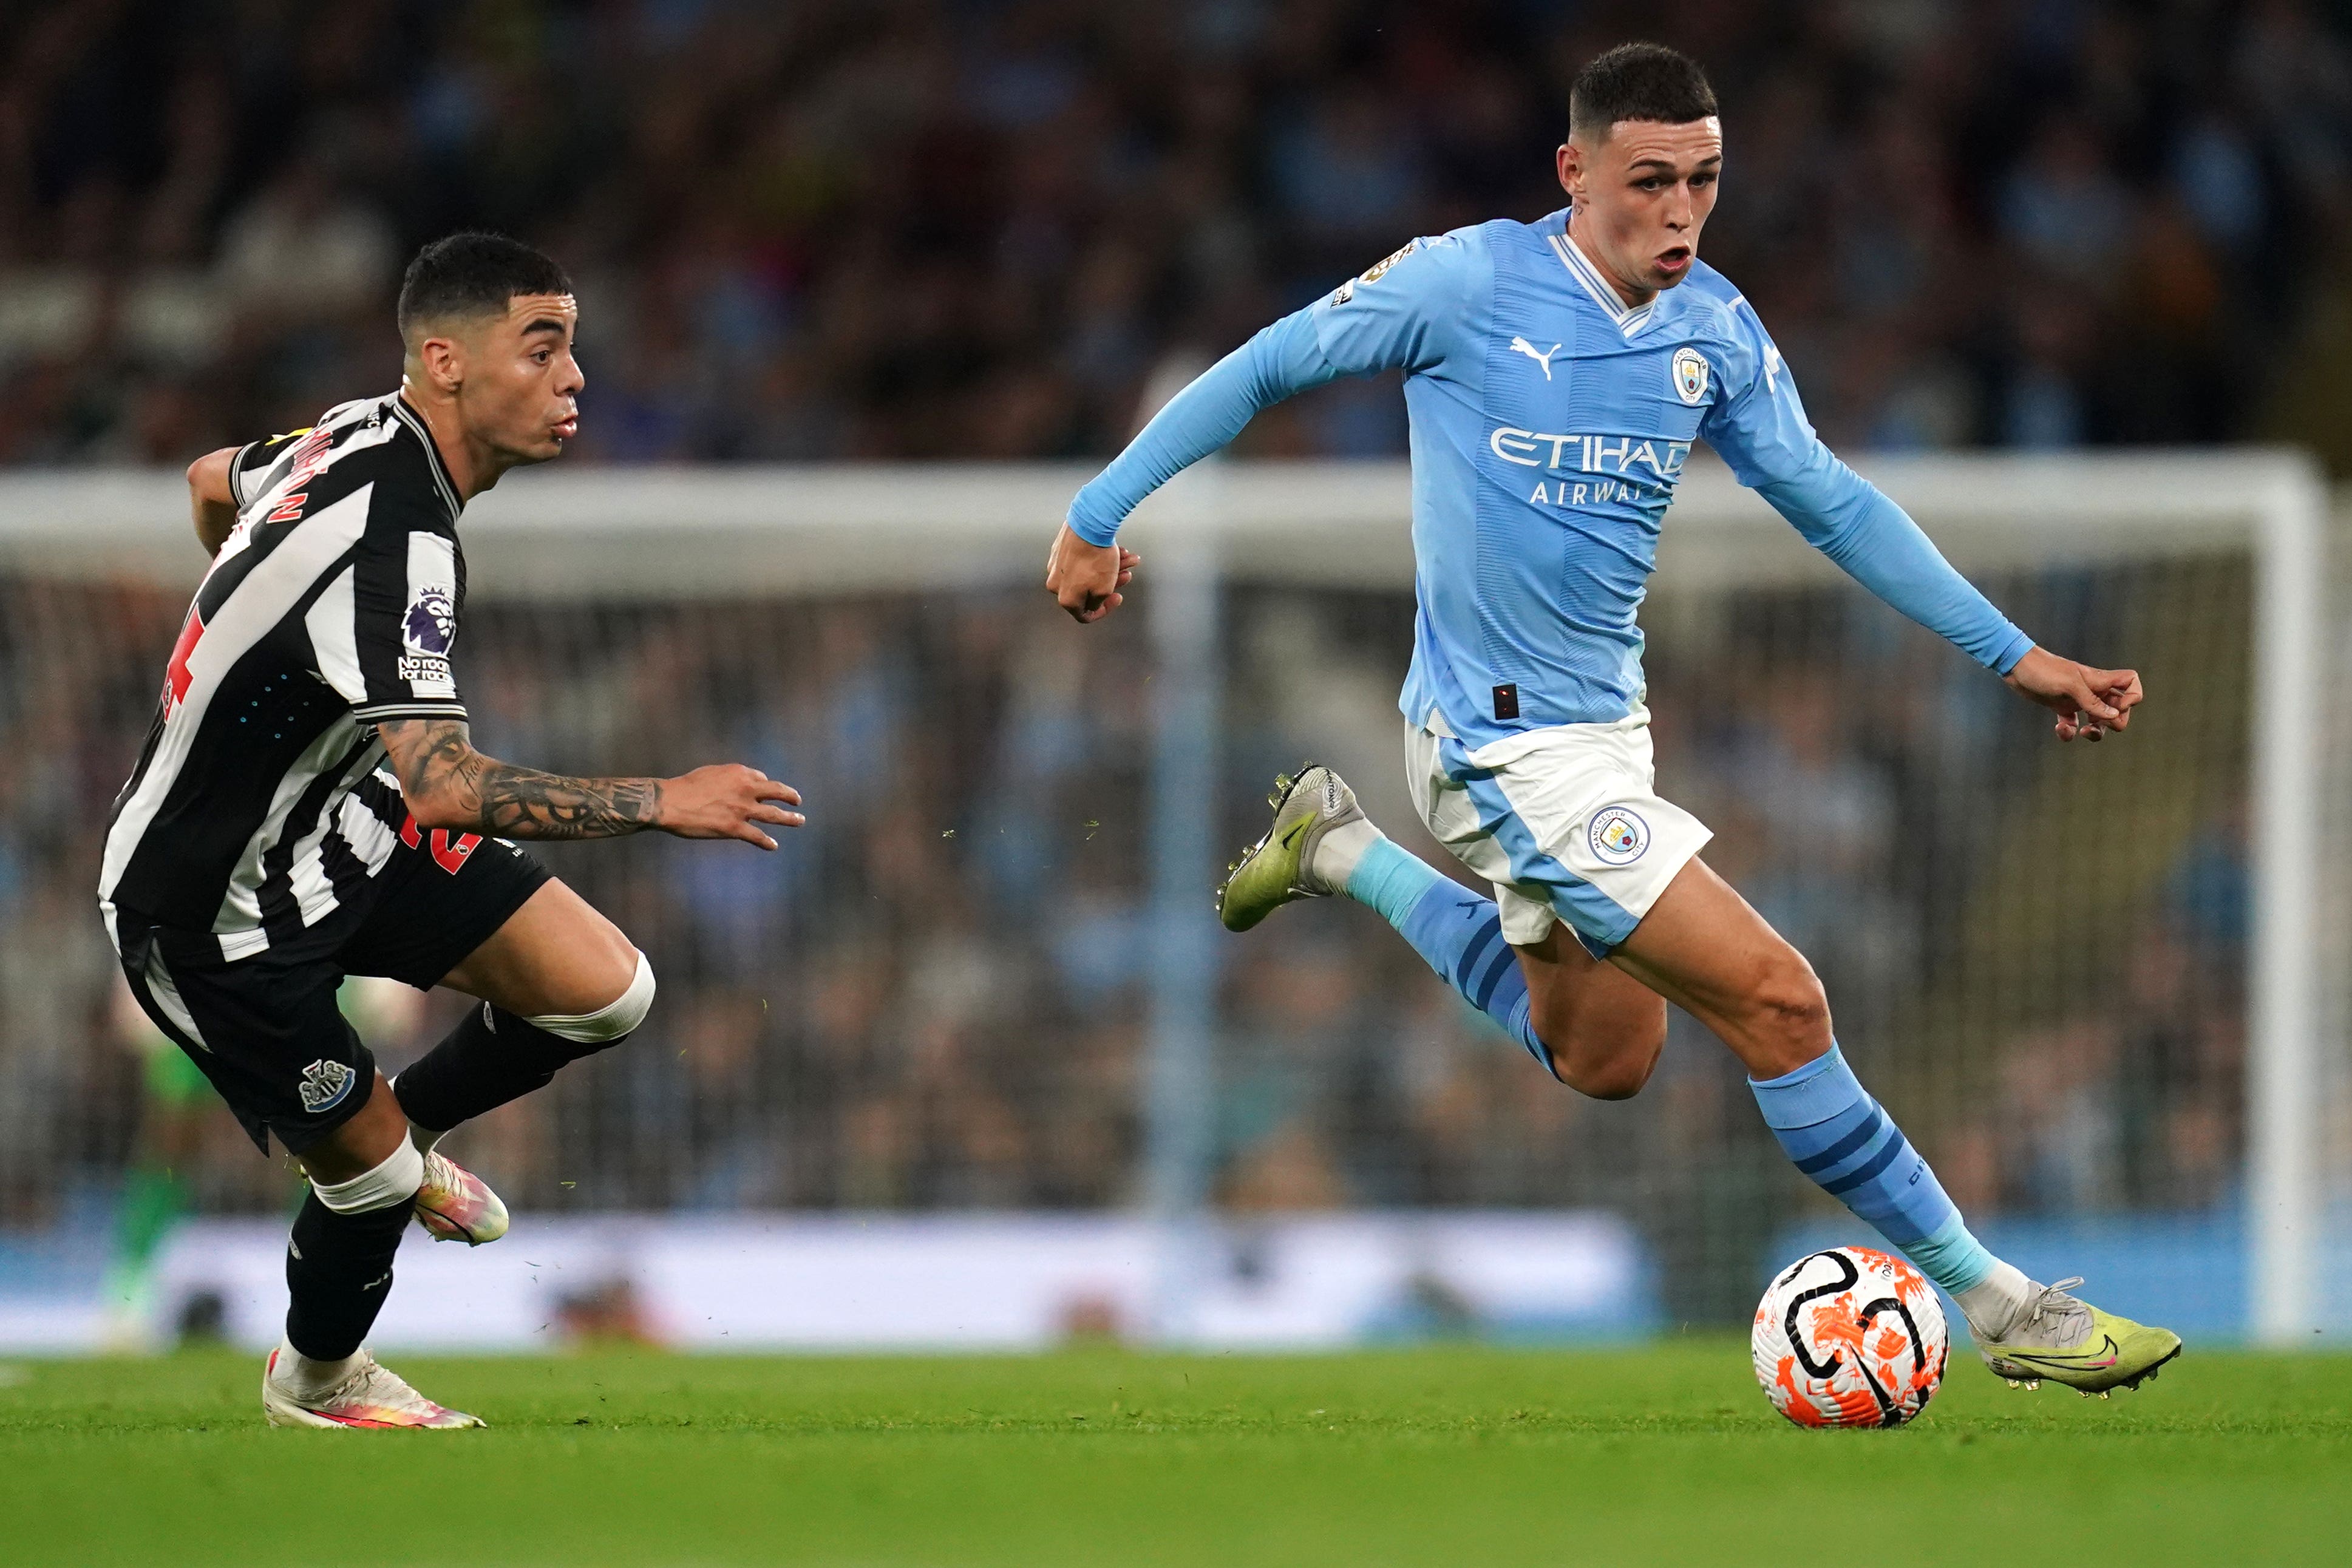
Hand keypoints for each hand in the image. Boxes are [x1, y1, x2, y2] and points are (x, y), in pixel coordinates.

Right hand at [656, 765, 804, 847]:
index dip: (764, 786)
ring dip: (790, 818)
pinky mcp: (735, 828)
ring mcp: (742, 810)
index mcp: (739, 773)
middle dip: (790, 796)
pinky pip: (758, 836)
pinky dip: (767, 842)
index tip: (766, 791)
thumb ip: (729, 778)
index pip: (761, 779)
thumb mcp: (711, 773)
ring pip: (775, 815)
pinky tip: (773, 845)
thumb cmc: (686, 787)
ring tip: (800, 820)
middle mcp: (746, 789)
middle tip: (798, 801)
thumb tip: (738, 785)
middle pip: (777, 792)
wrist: (671, 802)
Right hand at [1045, 522, 1139, 623]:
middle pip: (1089, 589)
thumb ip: (1098, 602)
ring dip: (1110, 568)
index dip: (1104, 610)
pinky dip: (1099, 556)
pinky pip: (1082, 558)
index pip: (1084, 614)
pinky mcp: (1060, 548)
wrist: (1089, 525)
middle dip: (1111, 582)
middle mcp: (1056, 582)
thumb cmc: (1096, 558)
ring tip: (1128, 559)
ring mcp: (1056, 564)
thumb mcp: (1104, 589)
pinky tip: (1117, 550)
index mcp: (1065, 598)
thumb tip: (1093, 604)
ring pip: (1088, 571)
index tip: (1117, 597)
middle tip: (1126, 575)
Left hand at [2002, 646, 2142, 742]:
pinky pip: (2074, 724)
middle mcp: (2092, 690)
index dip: (2133, 696)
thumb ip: (2092, 702)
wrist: (2016, 667)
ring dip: (2095, 732)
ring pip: (2099, 720)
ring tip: (2082, 733)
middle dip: (2115, 721)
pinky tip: (2060, 729)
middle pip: (2119, 708)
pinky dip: (2069, 732)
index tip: (2119, 706)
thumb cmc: (2044, 671)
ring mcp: (2077, 699)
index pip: (2131, 682)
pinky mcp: (2062, 707)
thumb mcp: (2070, 686)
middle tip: (2099, 724)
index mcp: (2099, 680)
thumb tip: (2114, 717)